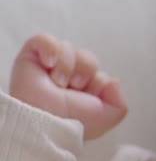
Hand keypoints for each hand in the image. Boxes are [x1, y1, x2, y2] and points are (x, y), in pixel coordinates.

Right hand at [9, 34, 127, 139]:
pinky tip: (49, 63)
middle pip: (87, 58)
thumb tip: (113, 80)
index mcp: (84, 91)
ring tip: (58, 83)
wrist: (49, 121)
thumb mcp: (109, 117)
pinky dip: (50, 48)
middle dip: (85, 71)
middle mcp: (67, 78)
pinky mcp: (30, 57)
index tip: (88, 99)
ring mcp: (48, 67)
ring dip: (67, 66)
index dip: (98, 83)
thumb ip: (120, 102)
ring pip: (68, 47)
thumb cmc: (76, 121)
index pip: (99, 73)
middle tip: (74, 88)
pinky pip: (44, 39)